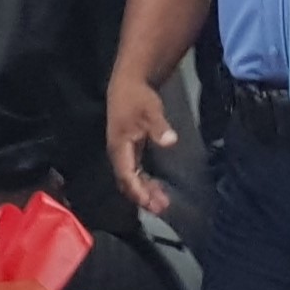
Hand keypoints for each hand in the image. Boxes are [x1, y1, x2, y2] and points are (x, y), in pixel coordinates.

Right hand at [107, 78, 177, 213]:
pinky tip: (156, 186)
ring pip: (131, 178)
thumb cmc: (138, 97)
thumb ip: (160, 128)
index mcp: (119, 147)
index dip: (139, 192)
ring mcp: (123, 151)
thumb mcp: (151, 110)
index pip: (127, 176)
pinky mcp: (129, 147)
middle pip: (128, 182)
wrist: (128, 81)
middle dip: (143, 197)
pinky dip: (144, 181)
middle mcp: (118, 153)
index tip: (152, 204)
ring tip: (162, 203)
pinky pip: (134, 171)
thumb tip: (170, 141)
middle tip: (161, 208)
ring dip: (145, 191)